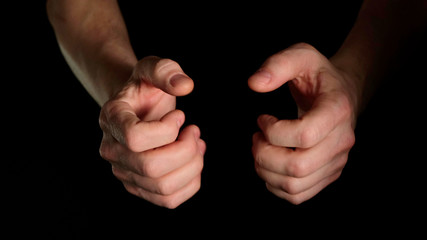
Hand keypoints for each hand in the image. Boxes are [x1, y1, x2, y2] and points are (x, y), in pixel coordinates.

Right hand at [99, 56, 205, 208]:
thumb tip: (185, 86)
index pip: (135, 138)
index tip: (180, 115)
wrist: (139, 107)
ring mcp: (124, 172)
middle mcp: (112, 150)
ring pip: (163, 187)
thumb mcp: (152, 69)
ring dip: (193, 166)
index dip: (167, 129)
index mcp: (111, 119)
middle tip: (194, 131)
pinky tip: (194, 160)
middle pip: (151, 167)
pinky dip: (191, 182)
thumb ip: (166, 70)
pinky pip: (168, 200)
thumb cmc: (146, 88)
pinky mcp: (139, 186)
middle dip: (186, 150)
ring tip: (197, 144)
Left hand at [248, 43, 356, 204]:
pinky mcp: (328, 174)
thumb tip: (254, 84)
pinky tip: (269, 164)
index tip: (262, 119)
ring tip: (260, 149)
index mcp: (337, 110)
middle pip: (298, 166)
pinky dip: (274, 185)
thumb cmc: (318, 75)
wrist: (341, 93)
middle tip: (255, 138)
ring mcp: (336, 161)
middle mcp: (342, 140)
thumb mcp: (301, 55)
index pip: (304, 135)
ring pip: (295, 185)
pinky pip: (298, 195)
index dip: (273, 131)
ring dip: (265, 171)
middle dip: (264, 155)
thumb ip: (277, 65)